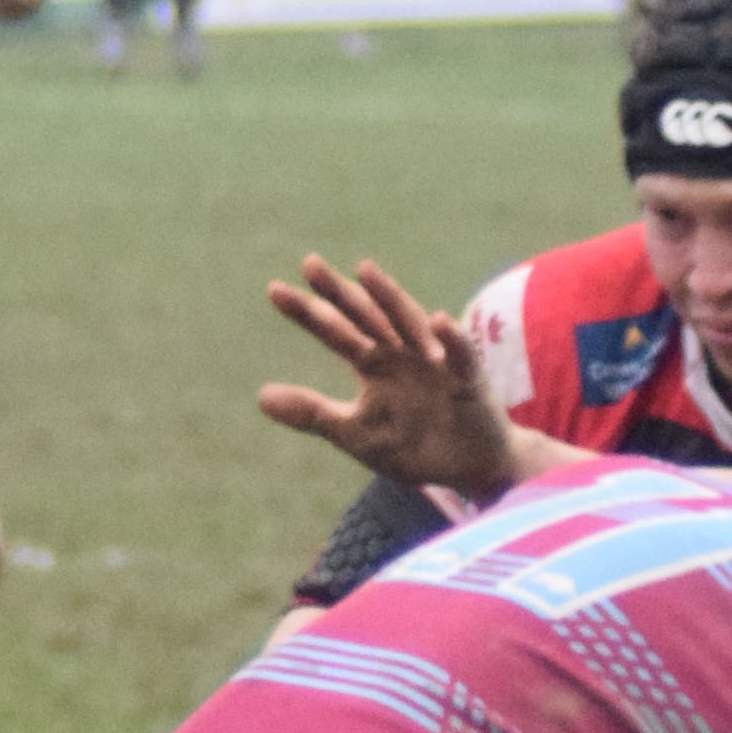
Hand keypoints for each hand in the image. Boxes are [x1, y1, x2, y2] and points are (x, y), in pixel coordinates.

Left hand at [256, 256, 521, 496]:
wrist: (471, 469)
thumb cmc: (415, 446)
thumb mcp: (356, 433)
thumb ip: (313, 413)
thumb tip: (260, 396)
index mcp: (375, 363)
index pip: (336, 331)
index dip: (308, 312)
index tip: (275, 291)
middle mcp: (402, 353)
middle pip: (366, 316)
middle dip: (340, 293)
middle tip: (309, 264)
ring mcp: (435, 361)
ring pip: (409, 323)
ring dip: (389, 298)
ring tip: (365, 272)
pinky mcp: (468, 379)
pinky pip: (460, 355)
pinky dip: (451, 338)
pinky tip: (439, 320)